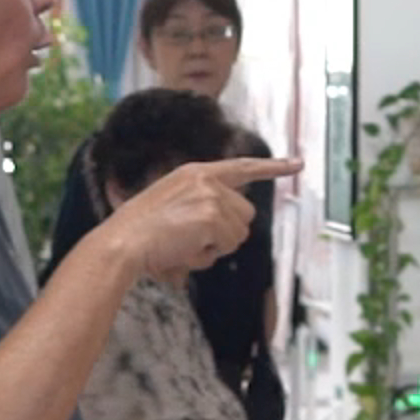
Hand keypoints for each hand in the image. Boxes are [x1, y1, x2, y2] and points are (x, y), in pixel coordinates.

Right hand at [104, 157, 297, 278]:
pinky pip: (228, 246)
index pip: (242, 167)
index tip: (298, 164)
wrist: (122, 243)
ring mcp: (210, 196)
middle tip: (193, 241)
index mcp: (195, 173)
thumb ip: (202, 208)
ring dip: (216, 247)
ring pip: (239, 233)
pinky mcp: (212, 216)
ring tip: (184, 245)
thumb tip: (228, 229)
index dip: (273, 167)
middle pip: (245, 214)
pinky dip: (209, 256)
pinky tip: (185, 250)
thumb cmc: (140, 235)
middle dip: (226, 234)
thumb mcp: (172, 207)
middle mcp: (206, 179)